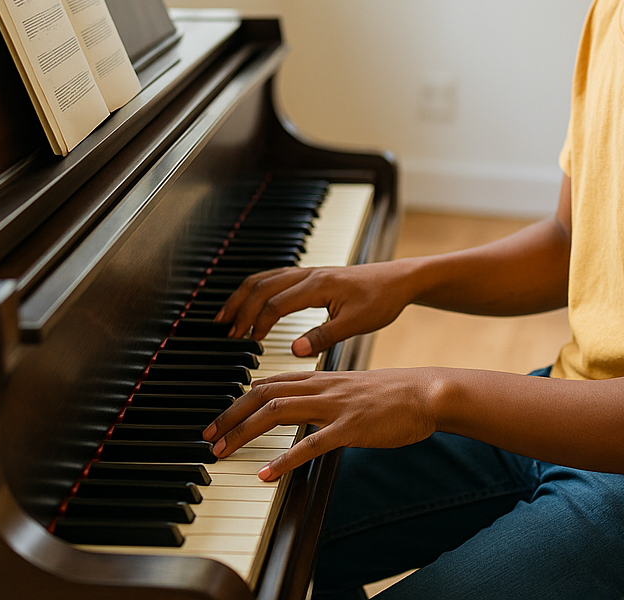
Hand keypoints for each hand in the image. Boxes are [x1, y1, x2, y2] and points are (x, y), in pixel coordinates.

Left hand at [201, 368, 440, 478]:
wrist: (427, 392)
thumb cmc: (395, 393)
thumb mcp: (354, 388)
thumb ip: (327, 395)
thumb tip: (305, 409)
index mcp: (323, 377)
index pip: (272, 381)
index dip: (240, 399)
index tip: (220, 418)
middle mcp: (324, 387)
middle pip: (265, 393)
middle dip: (231, 414)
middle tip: (209, 436)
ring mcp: (336, 406)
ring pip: (279, 411)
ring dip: (246, 431)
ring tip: (224, 451)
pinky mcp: (351, 427)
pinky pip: (311, 443)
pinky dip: (284, 458)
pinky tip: (267, 473)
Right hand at [214, 262, 412, 356]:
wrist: (399, 280)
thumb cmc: (382, 299)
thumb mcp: (356, 323)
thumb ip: (324, 336)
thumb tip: (294, 351)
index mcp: (318, 286)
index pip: (276, 304)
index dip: (258, 324)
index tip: (246, 343)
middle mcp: (310, 274)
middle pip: (262, 287)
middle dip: (239, 308)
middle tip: (224, 332)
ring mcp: (310, 272)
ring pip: (265, 278)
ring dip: (243, 296)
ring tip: (225, 316)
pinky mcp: (313, 274)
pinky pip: (275, 277)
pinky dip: (257, 289)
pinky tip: (250, 302)